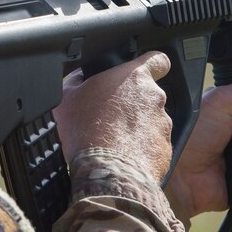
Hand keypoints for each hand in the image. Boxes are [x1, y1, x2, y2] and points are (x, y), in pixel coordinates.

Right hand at [53, 51, 172, 180]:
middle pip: (148, 95)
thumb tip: (80, 78)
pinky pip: (153, 144)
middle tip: (111, 116)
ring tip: (114, 140)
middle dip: (133, 104)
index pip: (158, 60)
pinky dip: (141, 148)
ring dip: (136, 127)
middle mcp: (154, 97)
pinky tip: (122, 155)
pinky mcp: (164, 148)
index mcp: (134, 77)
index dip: (152, 65)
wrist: (105, 171)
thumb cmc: (86, 130)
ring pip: (151, 121)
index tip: (141, 74)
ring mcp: (162, 124)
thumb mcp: (66, 97)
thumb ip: (77, 80)